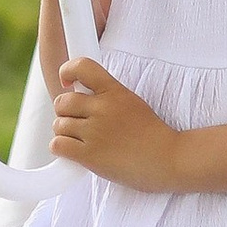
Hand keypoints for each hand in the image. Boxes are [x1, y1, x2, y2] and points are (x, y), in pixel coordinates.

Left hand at [51, 59, 178, 189]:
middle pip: (63, 101)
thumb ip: (108, 96)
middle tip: (77, 121)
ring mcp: (95, 132)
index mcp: (115, 91)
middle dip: (65, 112)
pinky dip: (62, 148)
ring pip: (58, 125)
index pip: (82, 67)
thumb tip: (79, 95)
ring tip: (81, 140)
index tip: (66, 81)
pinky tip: (74, 151)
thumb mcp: (133, 103)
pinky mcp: (90, 155)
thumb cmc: (153, 136)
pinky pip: (58, 145)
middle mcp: (103, 108)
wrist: (169, 160)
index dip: (67, 71)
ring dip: (65, 133)